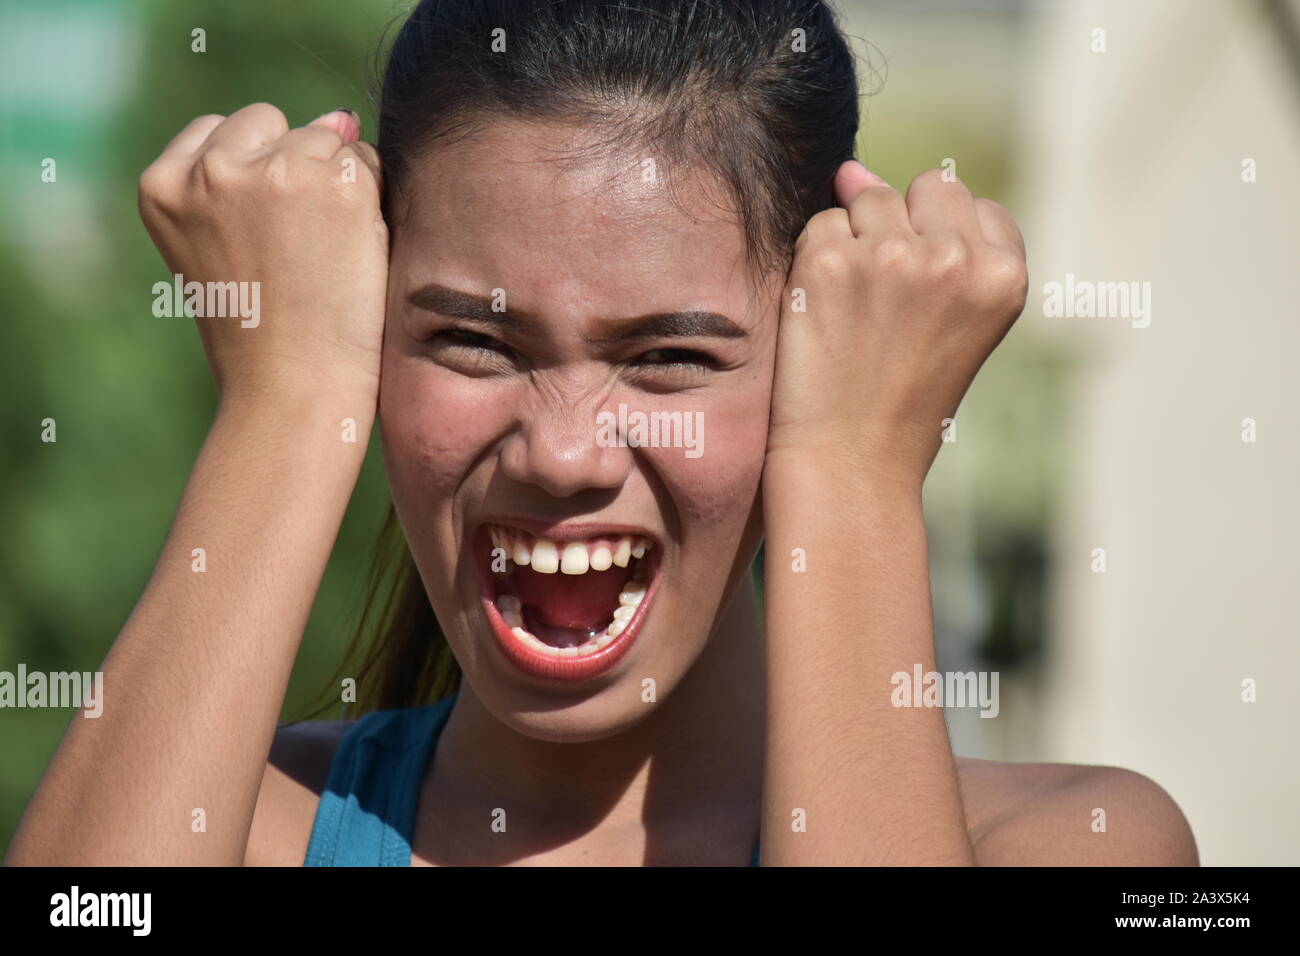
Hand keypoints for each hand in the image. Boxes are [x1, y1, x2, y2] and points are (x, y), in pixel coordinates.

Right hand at [138, 103, 387, 403]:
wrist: (294, 386)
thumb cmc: (261, 332)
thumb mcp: (218, 246)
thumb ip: (250, 178)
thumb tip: (340, 117)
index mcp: (162, 184)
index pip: (220, 130)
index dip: (252, 175)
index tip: (260, 233)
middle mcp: (213, 169)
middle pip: (270, 122)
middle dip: (291, 163)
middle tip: (295, 246)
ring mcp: (277, 171)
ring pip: (323, 138)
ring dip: (334, 182)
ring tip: (322, 253)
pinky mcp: (337, 185)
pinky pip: (366, 161)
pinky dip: (369, 198)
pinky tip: (352, 250)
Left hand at [767, 162, 1027, 485]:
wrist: (850, 462)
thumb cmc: (904, 399)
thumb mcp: (956, 322)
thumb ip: (932, 239)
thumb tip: (850, 168)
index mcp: (1004, 275)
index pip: (976, 207)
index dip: (944, 245)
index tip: (927, 302)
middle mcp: (955, 258)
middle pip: (928, 187)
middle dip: (904, 226)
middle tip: (888, 305)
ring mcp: (891, 256)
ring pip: (868, 197)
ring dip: (856, 240)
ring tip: (856, 312)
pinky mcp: (829, 263)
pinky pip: (821, 224)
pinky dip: (814, 262)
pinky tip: (823, 313)